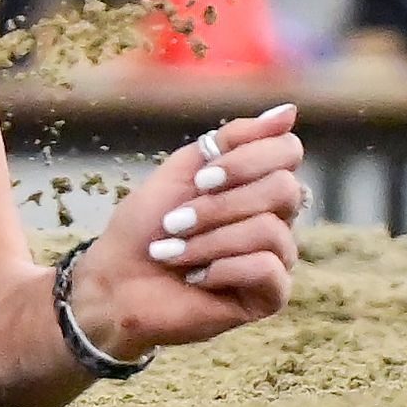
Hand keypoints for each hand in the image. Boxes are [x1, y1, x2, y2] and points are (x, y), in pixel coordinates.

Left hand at [63, 102, 303, 362]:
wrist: (116, 283)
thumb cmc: (145, 228)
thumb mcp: (182, 171)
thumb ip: (232, 140)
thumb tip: (290, 111)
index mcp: (255, 184)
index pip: (287, 151)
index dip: (247, 159)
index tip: (201, 177)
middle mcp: (275, 219)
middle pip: (285, 189)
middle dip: (219, 204)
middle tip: (175, 219)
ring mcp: (277, 258)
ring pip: (270, 231)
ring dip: (208, 239)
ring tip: (172, 252)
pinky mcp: (270, 296)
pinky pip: (266, 269)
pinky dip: (220, 268)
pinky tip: (195, 277)